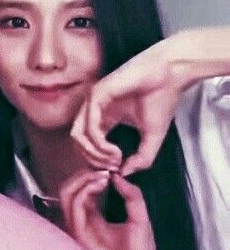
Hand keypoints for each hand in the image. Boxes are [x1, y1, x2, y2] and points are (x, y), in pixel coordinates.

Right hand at [60, 169, 163, 249]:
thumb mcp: (140, 219)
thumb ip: (132, 196)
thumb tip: (119, 176)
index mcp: (94, 220)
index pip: (83, 191)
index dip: (92, 174)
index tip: (110, 167)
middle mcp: (83, 224)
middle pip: (70, 190)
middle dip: (84, 173)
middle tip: (104, 168)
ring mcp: (79, 230)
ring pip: (66, 195)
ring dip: (83, 179)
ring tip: (102, 175)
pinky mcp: (80, 236)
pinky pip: (73, 207)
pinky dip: (84, 190)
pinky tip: (100, 185)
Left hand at [71, 34, 210, 174]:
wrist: (170, 75)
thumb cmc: (162, 99)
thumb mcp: (152, 138)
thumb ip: (140, 159)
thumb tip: (123, 174)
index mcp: (105, 117)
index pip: (89, 144)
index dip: (99, 162)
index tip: (118, 169)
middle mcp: (95, 109)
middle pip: (78, 142)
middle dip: (94, 161)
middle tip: (114, 167)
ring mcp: (94, 101)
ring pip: (78, 136)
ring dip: (95, 155)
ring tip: (116, 159)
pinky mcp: (97, 95)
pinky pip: (89, 126)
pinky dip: (99, 144)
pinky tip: (116, 150)